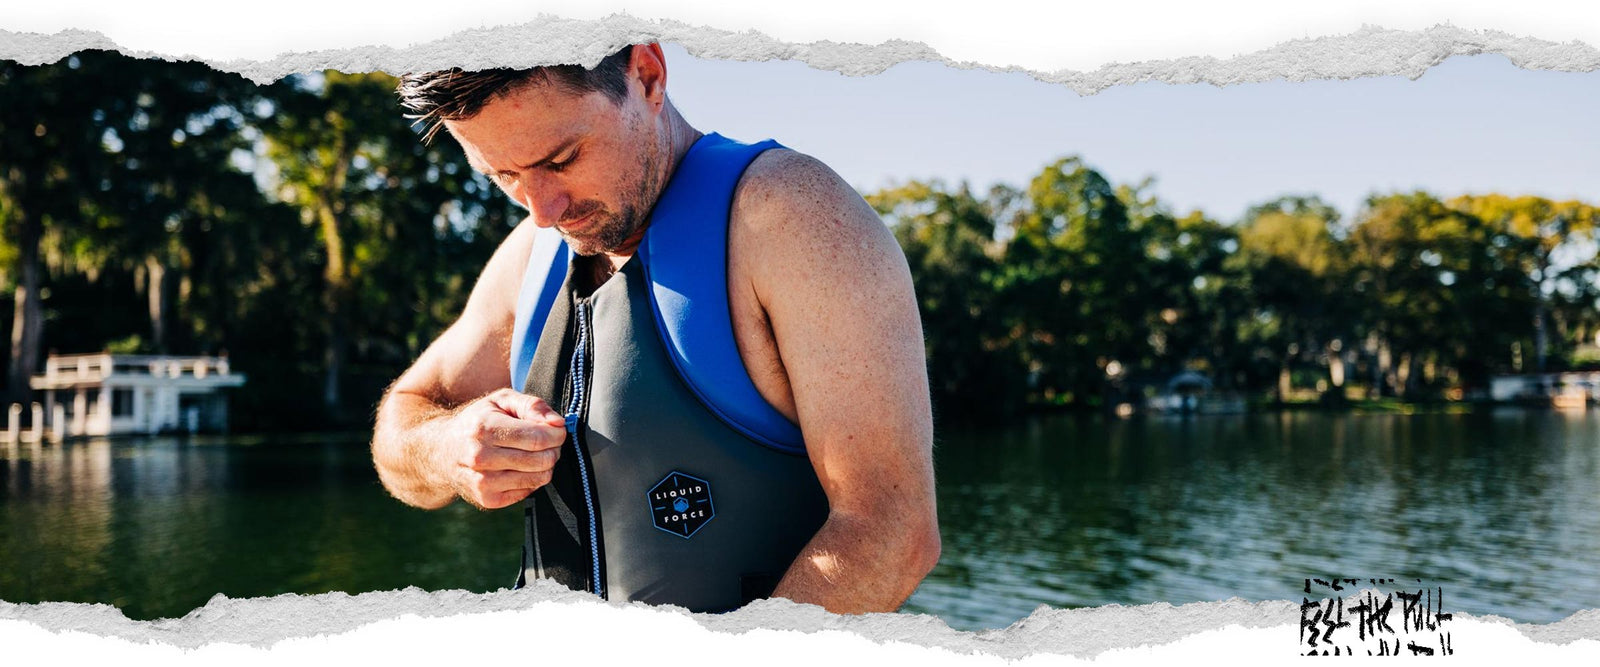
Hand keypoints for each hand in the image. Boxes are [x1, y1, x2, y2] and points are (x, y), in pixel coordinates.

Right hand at [439, 388, 567, 508]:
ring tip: (535, 453)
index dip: (557, 435)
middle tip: (549, 442)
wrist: (442, 452)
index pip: (537, 438)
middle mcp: (480, 457)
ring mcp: (483, 482)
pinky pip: (529, 491)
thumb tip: (558, 423)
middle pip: (540, 460)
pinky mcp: (488, 499)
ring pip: (538, 478)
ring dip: (546, 465)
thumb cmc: (478, 421)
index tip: (559, 430)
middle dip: (554, 449)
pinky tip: (521, 467)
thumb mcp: (500, 400)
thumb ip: (532, 405)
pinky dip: (532, 479)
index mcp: (484, 428)